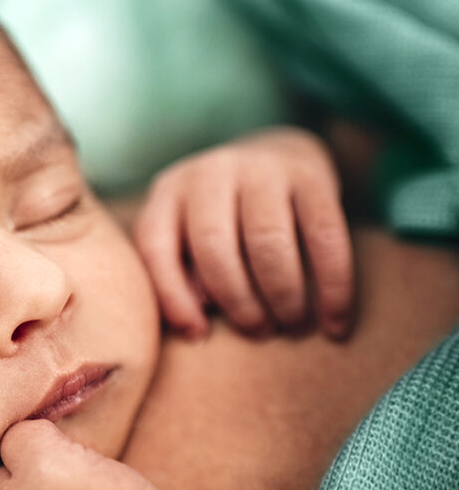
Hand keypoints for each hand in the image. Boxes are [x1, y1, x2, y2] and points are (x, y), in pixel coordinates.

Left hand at [133, 127, 353, 338]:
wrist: (276, 153)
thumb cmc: (223, 219)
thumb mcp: (186, 237)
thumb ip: (181, 276)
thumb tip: (196, 324)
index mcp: (169, 192)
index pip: (156, 247)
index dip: (173, 298)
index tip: (199, 336)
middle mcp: (210, 173)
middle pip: (214, 245)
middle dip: (237, 300)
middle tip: (259, 332)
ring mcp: (261, 169)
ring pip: (268, 240)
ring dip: (282, 294)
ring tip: (291, 325)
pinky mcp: (312, 175)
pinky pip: (324, 235)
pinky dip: (332, 285)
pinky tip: (334, 321)